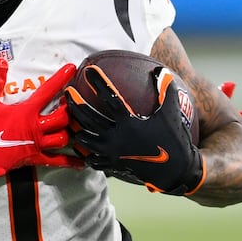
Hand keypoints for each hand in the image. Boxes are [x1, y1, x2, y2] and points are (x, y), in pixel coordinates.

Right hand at [0, 57, 77, 182]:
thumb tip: (0, 62)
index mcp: (25, 111)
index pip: (48, 90)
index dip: (61, 78)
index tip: (72, 69)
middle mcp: (34, 127)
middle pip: (63, 117)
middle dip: (70, 110)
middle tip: (72, 103)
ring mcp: (36, 144)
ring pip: (63, 138)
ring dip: (69, 132)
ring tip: (73, 127)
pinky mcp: (33, 159)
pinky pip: (56, 161)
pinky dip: (70, 161)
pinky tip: (81, 161)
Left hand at [67, 63, 202, 194]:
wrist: (174, 170)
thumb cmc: (173, 139)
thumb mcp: (171, 112)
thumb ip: (165, 90)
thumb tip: (161, 71)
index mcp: (129, 122)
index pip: (110, 97)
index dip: (99, 82)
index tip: (89, 70)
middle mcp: (116, 137)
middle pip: (88, 118)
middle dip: (75, 103)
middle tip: (67, 92)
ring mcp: (111, 152)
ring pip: (84, 140)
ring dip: (76, 128)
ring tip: (70, 119)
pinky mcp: (111, 165)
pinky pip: (92, 160)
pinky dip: (85, 153)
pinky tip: (83, 146)